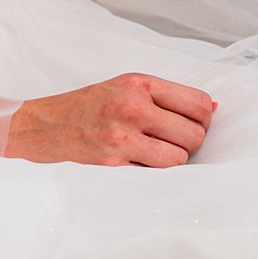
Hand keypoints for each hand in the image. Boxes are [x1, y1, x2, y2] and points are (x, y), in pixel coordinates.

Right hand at [7, 74, 216, 165]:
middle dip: (190, 142)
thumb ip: (167, 96)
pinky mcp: (113, 163)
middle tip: (173, 140)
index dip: (204, 117)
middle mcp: (132, 107)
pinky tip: (140, 161)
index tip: (195, 122)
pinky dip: (154, 172)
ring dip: (173, 160)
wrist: (45, 125)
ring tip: (156, 152)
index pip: (198, 103)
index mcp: (139, 84)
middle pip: (194, 134)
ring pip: (179, 158)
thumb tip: (212, 108)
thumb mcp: (126, 86)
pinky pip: (156, 174)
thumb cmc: (89, 105)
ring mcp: (122, 137)